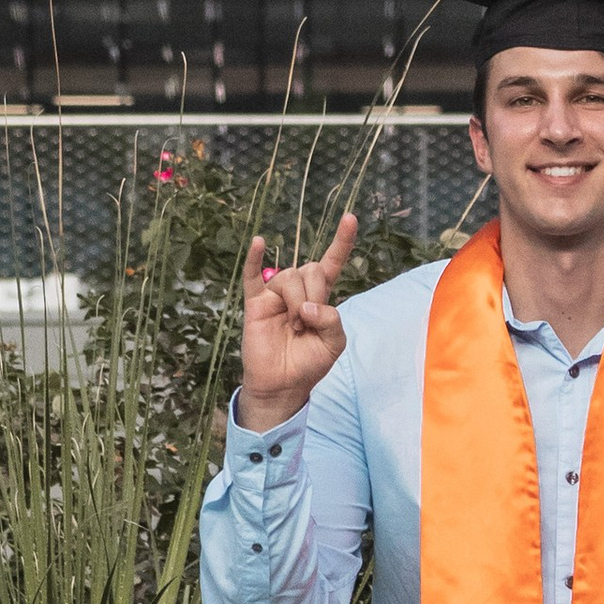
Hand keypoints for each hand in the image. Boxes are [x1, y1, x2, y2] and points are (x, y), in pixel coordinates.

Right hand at [237, 212, 358, 429]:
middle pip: (310, 270)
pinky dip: (255, 258)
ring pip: (289, 277)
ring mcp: (275, 295)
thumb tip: (307, 306)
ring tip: (293, 326)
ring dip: (295, 302)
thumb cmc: (309, 363)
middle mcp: (298, 290)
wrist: (282, 386)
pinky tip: (259, 243)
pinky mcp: (256, 303)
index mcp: (320, 296)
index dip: (342, 241)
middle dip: (314, 295)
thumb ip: (331, 320)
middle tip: (306, 324)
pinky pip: (253, 275)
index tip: (350, 218)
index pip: (332, 262)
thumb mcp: (333, 344)